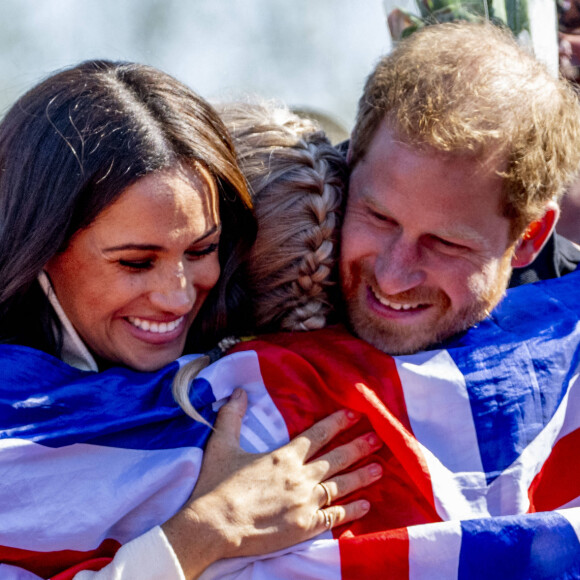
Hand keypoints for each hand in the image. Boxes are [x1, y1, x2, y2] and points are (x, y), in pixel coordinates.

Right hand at [162, 388, 382, 577]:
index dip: (337, 423)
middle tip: (378, 439)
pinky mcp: (304, 526)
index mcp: (283, 456)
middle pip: (335, 458)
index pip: (317, 435)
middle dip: (358, 447)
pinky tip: (366, 505)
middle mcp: (300, 476)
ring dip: (361, 476)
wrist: (213, 525)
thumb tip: (240, 391)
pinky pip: (334, 516)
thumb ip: (232, 416)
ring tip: (379, 469)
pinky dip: (351, 510)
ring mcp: (305, 502)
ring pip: (340, 486)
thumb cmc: (216, 485)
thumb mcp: (221, 444)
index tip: (355, 415)